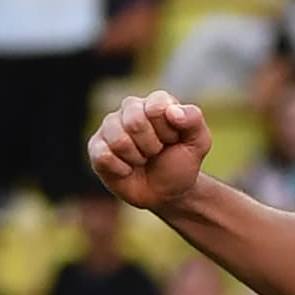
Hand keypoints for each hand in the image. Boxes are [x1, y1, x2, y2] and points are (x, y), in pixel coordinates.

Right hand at [88, 90, 212, 210]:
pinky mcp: (96, 147)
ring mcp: (110, 127)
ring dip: (138, 158)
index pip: (156, 106)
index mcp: (156, 102)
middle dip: (152, 146)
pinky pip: (104, 156)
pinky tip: (128, 169)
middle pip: (135, 122)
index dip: (168, 130)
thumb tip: (173, 111)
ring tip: (143, 159)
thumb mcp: (198, 143)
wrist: (166, 193)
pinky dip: (122, 169)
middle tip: (157, 151)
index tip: (173, 140)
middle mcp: (130, 108)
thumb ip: (193, 120)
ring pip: (119, 140)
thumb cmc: (181, 163)